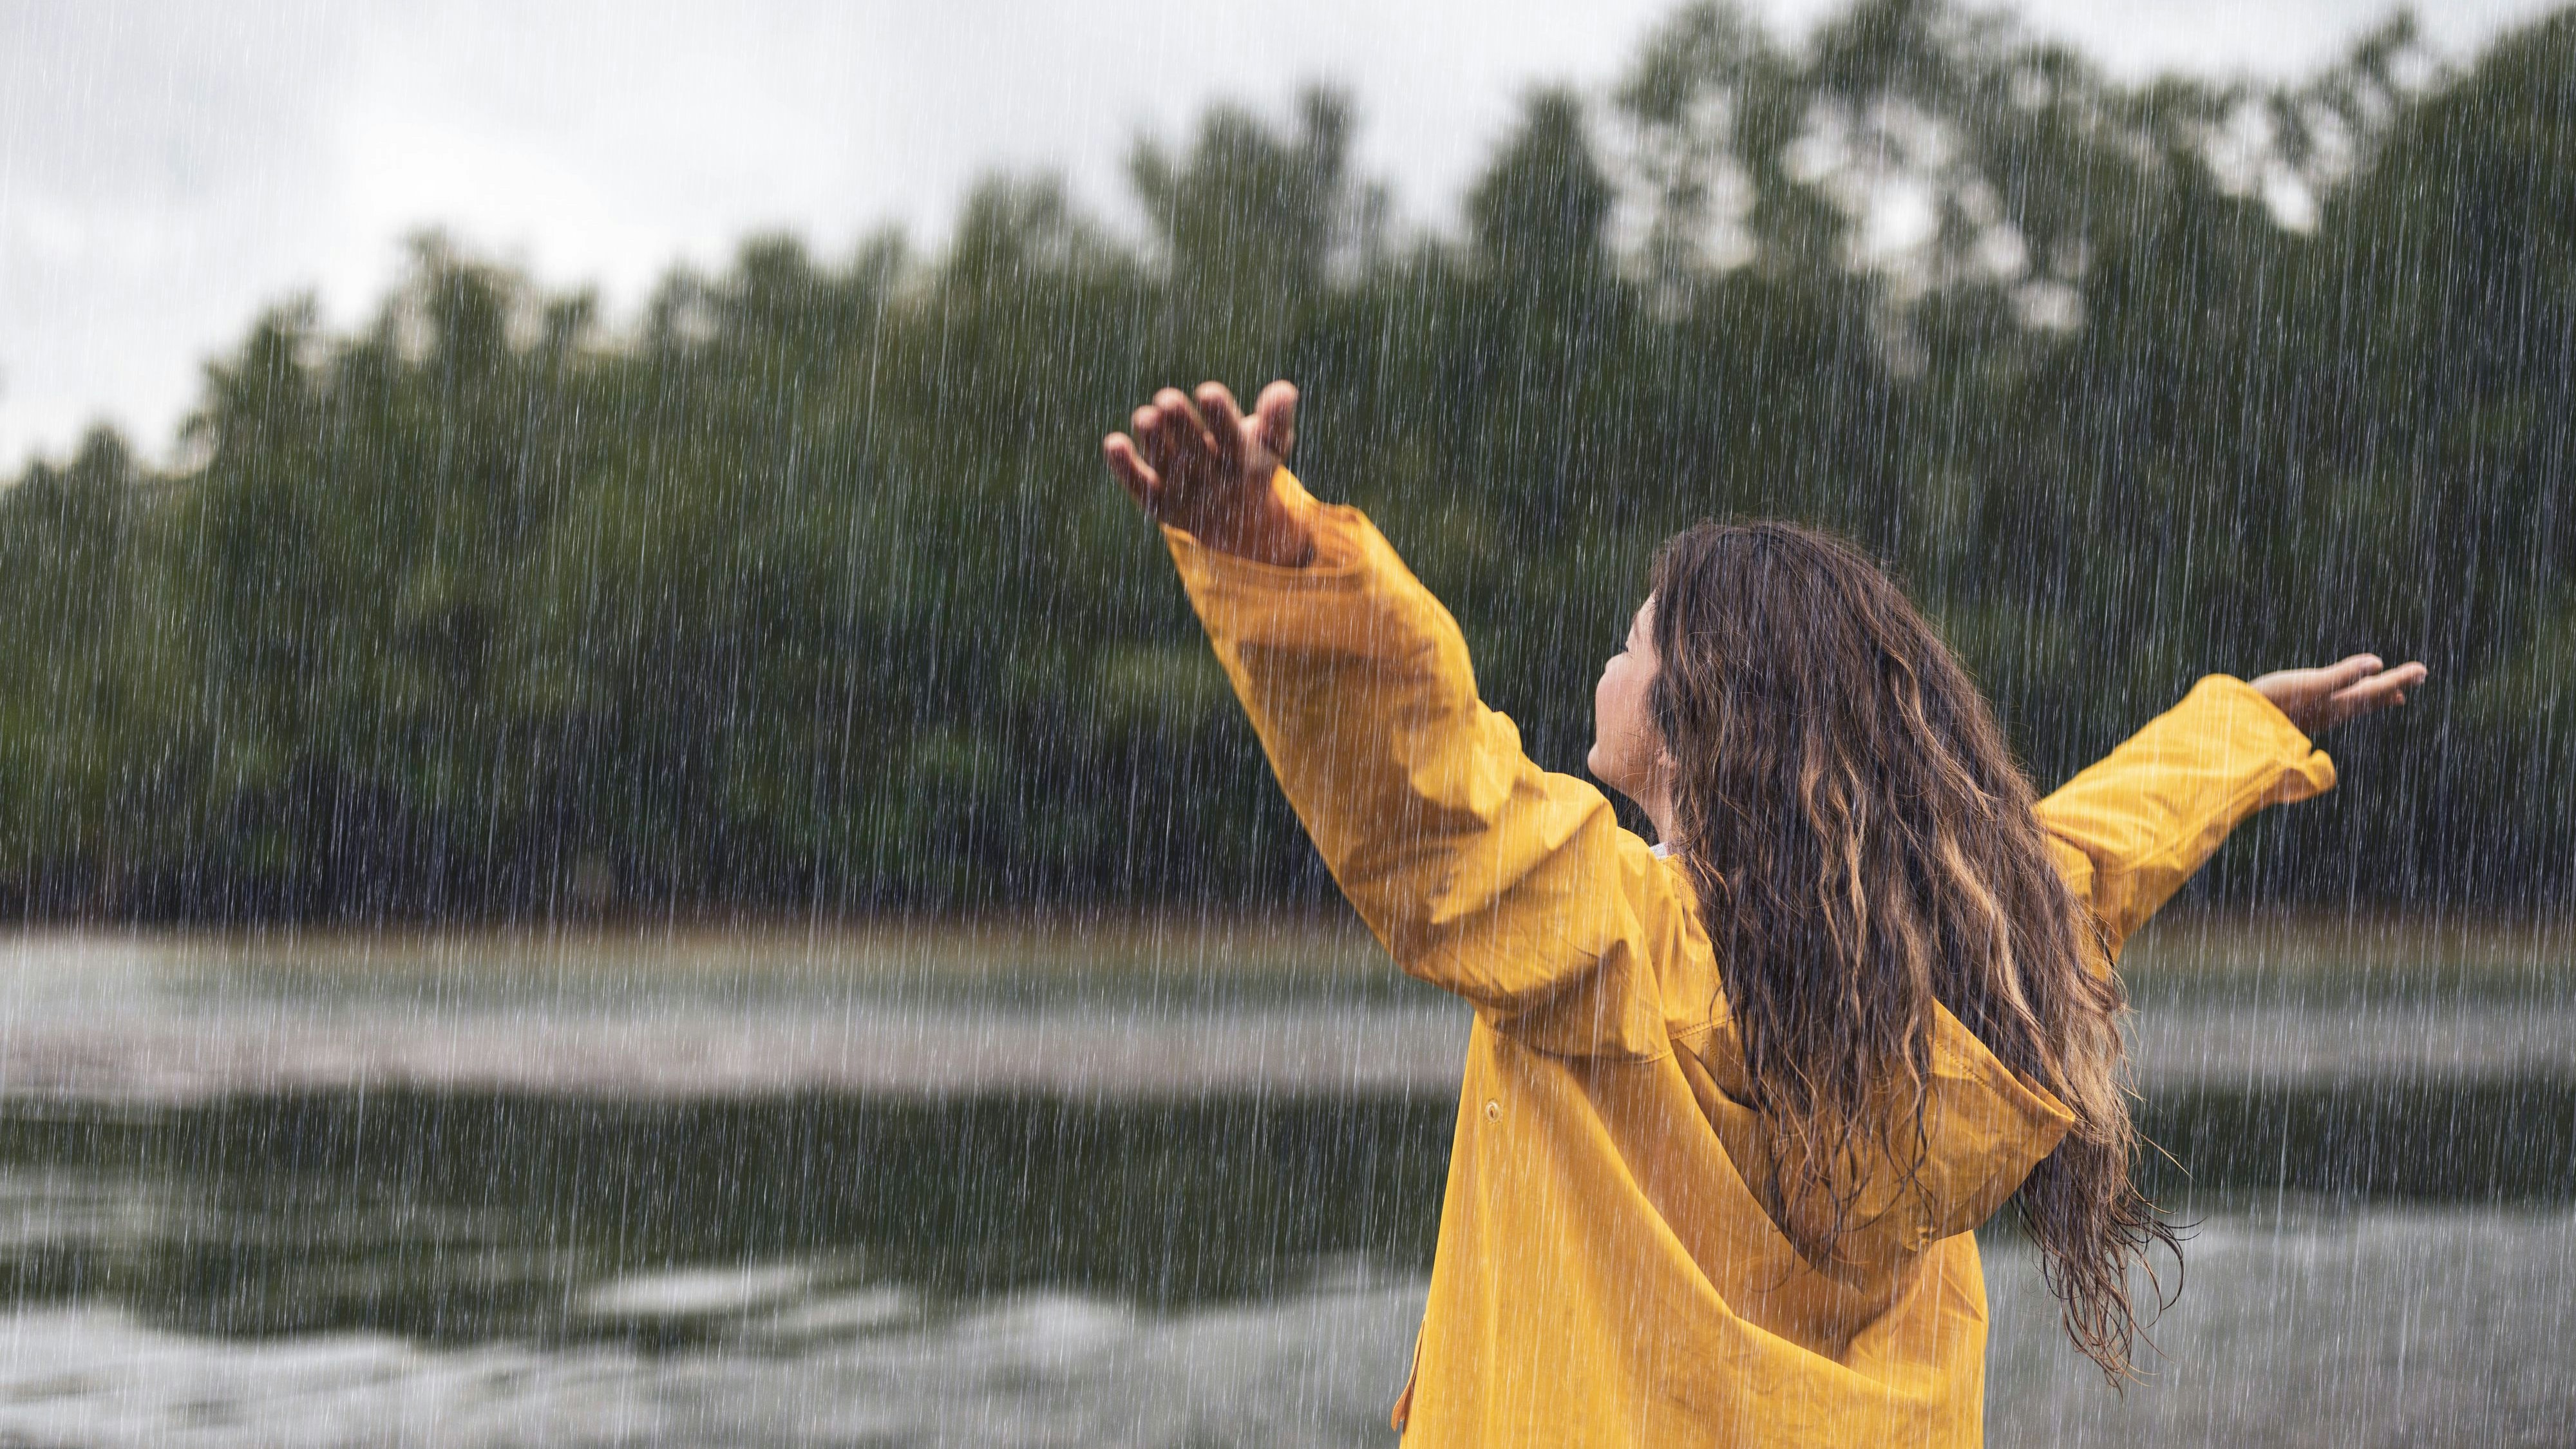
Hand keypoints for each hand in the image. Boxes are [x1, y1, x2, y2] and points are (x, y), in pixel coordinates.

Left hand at [1102, 379, 1313, 565]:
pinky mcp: (1159, 505)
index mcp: (1242, 464)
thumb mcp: (1271, 446)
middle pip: (1195, 454)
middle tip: (1167, 398)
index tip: (1208, 391)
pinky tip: (1113, 443)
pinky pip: (1140, 487)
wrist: (1235, 527)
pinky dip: (1125, 468)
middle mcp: (1213, 484)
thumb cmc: (1250, 467)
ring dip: (1154, 443)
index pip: (1232, 439)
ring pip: (1166, 468)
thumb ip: (1276, 419)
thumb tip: (1285, 390)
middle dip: (1182, 426)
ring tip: (1145, 416)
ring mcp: (1184, 496)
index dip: (1220, 417)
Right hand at [2248, 654, 2428, 736]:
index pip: (2378, 689)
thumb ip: (2342, 674)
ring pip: (2358, 705)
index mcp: (2339, 702)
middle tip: (2418, 677)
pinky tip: (2349, 702)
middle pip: (2373, 698)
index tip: (2423, 669)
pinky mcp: (2305, 715)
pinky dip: (2356, 702)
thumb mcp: (2308, 685)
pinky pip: (2342, 708)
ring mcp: (2320, 715)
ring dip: (2378, 697)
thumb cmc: (2271, 703)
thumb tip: (2377, 663)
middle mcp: (2334, 711)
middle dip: (2395, 686)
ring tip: (2395, 695)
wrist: (2238, 727)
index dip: (2401, 678)